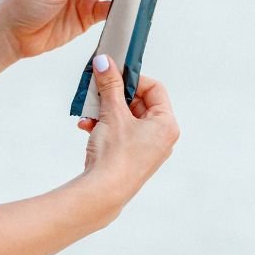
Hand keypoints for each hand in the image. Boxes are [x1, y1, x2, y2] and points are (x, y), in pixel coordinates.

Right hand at [79, 53, 178, 206]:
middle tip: (97, 91)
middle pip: (138, 103)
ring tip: (89, 112)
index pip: (155, 89)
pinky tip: (87, 127)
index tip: (113, 75)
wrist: (103, 192)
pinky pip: (120, 133)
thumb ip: (110, 85)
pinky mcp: (132, 157)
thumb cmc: (115, 156)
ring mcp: (147, 149)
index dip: (133, 79)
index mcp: (166, 124)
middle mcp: (161, 137)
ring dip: (105, 112)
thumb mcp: (112, 113)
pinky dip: (104, 127)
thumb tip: (105, 62)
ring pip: (126, 118)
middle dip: (113, 97)